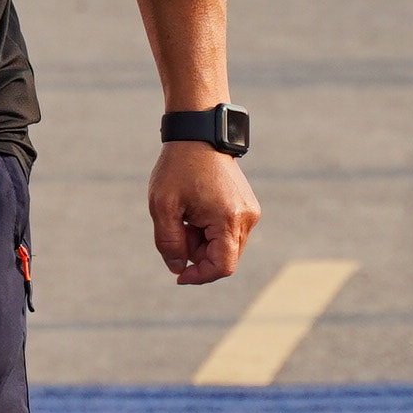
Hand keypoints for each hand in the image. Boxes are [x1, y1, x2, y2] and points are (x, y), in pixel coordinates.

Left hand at [149, 141, 258, 285]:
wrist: (198, 134)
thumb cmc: (178, 167)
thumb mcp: (162, 206)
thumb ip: (169, 244)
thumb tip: (179, 269)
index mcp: (228, 218)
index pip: (222, 267)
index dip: (199, 277)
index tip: (178, 275)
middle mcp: (247, 217)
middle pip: (224, 258)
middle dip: (197, 254)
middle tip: (177, 229)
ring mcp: (250, 211)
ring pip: (225, 246)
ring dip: (202, 242)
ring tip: (185, 216)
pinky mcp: (247, 206)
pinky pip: (229, 232)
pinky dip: (209, 230)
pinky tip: (195, 211)